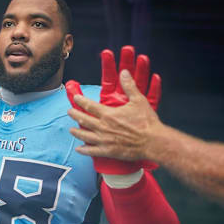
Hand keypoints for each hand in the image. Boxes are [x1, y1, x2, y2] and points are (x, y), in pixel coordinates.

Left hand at [66, 46, 160, 173]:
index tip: (75, 98)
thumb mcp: (139, 100)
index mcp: (108, 114)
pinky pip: (92, 151)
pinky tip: (79, 149)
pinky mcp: (108, 151)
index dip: (80, 101)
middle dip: (75, 115)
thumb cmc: (147, 122)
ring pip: (85, 136)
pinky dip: (84, 150)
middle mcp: (103, 127)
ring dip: (77, 132)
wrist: (153, 142)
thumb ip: (129, 86)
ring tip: (71, 130)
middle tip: (69, 112)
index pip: (89, 106)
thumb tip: (124, 72)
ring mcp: (104, 140)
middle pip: (84, 120)